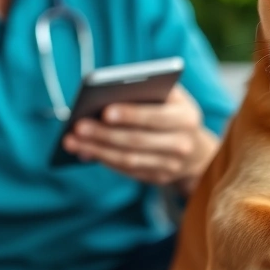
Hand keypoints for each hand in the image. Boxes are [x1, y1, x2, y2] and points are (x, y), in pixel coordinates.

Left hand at [63, 85, 218, 193]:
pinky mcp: (159, 178)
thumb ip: (149, 91)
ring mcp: (172, 165)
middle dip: (105, 134)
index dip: (130, 114)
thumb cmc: (173, 112)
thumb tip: (107, 100)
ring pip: (129, 159)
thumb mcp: (172, 97)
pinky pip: (127, 170)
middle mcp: (182, 144)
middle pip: (137, 140)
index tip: (105, 111)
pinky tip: (85, 151)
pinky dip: (104, 160)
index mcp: (187, 117)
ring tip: (72, 141)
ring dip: (98, 150)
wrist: (197, 149)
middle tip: (77, 126)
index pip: (156, 117)